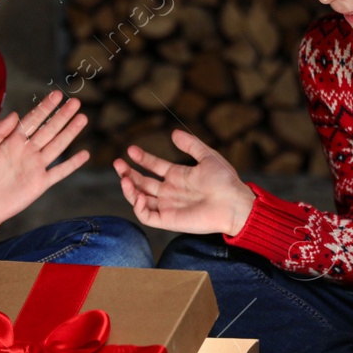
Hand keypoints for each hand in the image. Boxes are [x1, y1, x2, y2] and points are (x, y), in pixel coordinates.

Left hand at [0, 91, 90, 237]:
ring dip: (70, 132)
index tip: (57, 94)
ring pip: (57, 146)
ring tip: (82, 118)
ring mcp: (35, 167)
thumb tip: (15, 115)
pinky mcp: (40, 184)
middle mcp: (27, 151)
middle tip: (75, 102)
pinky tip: (84, 154)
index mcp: (13, 141)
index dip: (45, 107)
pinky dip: (72, 164)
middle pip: (49, 129)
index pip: (33, 120)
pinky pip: (60, 172)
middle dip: (62, 115)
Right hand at [113, 129, 255, 235]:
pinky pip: (147, 216)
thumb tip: (173, 133)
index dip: (141, 158)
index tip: (131, 150)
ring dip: (129, 189)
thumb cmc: (226, 181)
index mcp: (178, 176)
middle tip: (118, 163)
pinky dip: (137, 207)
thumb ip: (190, 145)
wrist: (234, 203)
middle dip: (128, 173)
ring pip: (140, 199)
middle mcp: (170, 191)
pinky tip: (137, 194)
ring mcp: (168, 206)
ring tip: (124, 178)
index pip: (153, 166)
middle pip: (142, 182)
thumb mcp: (208, 156)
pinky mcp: (168, 220)